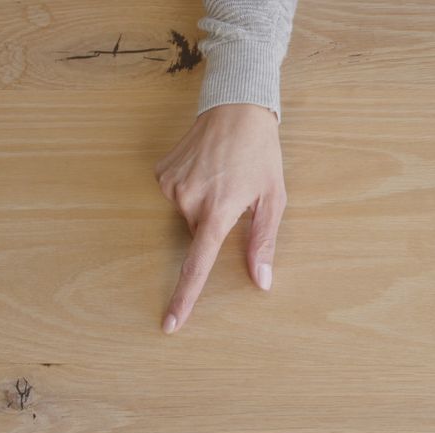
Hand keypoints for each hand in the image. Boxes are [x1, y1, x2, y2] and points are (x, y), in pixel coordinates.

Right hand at [154, 103, 286, 333]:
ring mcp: (170, 185)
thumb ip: (263, 242)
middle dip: (217, 226)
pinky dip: (192, 190)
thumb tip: (261, 282)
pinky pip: (176, 197)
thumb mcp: (274, 199)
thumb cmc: (262, 154)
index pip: (198, 265)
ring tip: (223, 175)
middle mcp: (189, 200)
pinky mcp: (160, 173)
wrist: (236, 108)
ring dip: (205, 207)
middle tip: (237, 193)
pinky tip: (206, 169)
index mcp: (219, 210)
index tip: (170, 323)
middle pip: (199, 237)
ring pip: (187, 217)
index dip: (185, 297)